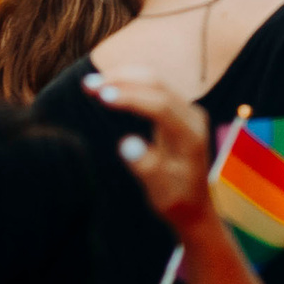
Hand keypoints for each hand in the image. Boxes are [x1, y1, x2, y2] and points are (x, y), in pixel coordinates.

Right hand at [87, 70, 218, 240]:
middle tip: (88, 84)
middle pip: (158, 85)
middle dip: (122, 80)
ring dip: (123, 78)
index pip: (161, 105)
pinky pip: (153, 88)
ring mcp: (187, 110)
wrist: (195, 205)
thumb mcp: (161, 192)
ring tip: (91, 84)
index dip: (131, 97)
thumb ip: (147, 168)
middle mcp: (193, 116)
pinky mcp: (178, 110)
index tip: (101, 96)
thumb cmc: (176, 200)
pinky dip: (129, 83)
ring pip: (155, 81)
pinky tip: (107, 85)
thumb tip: (126, 143)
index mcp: (191, 135)